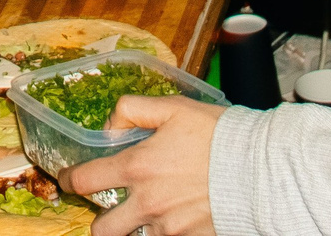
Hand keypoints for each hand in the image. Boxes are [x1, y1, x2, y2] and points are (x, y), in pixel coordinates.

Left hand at [69, 95, 222, 234]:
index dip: (69, 180)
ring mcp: (168, 228)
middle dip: (99, 222)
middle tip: (106, 211)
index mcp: (137, 167)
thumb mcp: (173, 107)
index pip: (84, 181)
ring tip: (146, 215)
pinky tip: (175, 218)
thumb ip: (132, 110)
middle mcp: (147, 203)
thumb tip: (109, 126)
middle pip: (102, 230)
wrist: (262, 170)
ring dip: (135, 229)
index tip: (69, 179)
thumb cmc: (218, 135)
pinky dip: (165, 233)